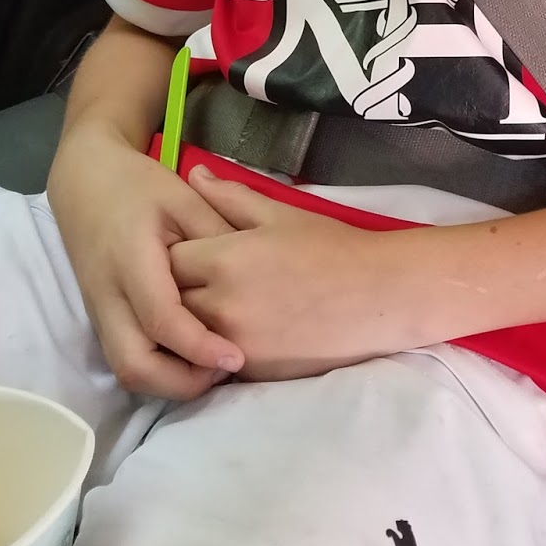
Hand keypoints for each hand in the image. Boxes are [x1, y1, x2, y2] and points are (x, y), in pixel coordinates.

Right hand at [47, 124, 245, 399]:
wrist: (85, 182)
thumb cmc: (139, 186)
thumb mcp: (185, 198)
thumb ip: (218, 235)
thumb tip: (254, 276)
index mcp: (130, 261)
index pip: (161, 320)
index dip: (198, 346)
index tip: (236, 357)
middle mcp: (108, 297)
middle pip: (134, 365)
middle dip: (181, 382)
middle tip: (226, 368)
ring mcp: (100, 313)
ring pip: (127, 371)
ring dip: (170, 381)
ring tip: (214, 366)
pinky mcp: (102, 320)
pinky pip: (126, 359)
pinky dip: (159, 370)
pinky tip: (192, 356)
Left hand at [169, 166, 414, 380]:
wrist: (378, 296)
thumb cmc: (331, 247)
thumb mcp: (280, 213)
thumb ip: (230, 196)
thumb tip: (193, 173)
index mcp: (225, 260)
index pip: (168, 260)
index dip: (174, 253)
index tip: (188, 248)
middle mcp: (220, 305)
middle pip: (169, 300)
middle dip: (175, 289)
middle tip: (195, 277)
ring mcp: (233, 344)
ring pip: (187, 335)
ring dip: (191, 320)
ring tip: (210, 303)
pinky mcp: (250, 371)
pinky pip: (212, 358)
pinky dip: (213, 344)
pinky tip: (234, 327)